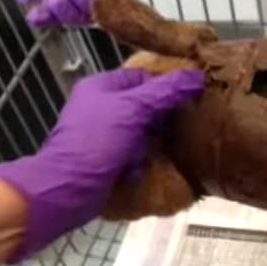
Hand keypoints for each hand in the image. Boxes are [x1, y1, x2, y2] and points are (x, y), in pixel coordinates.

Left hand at [0, 68, 203, 259]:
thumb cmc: (97, 141)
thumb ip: (166, 92)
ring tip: (147, 153)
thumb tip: (198, 76)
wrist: (68, 189)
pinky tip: (135, 170)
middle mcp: (100, 107)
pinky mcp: (105, 160)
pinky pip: (133, 156)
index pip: (142, 77)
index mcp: (101, 86)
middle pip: (144, 106)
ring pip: (141, 133)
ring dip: (147, 145)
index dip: (166, 85)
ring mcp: (102, 135)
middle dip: (158, 120)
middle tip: (176, 127)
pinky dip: (137, 163)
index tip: (190, 97)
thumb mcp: (134, 109)